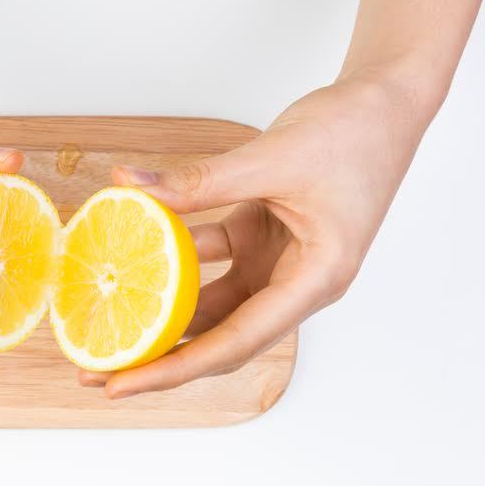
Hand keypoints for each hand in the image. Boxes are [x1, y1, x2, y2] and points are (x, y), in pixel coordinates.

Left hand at [79, 77, 428, 396]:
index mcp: (316, 280)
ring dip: (162, 308)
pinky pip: (214, 258)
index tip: (122, 383)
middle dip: (159, 354)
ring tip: (107, 319)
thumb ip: (198, 181)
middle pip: (219, 336)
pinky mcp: (265, 237)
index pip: (235, 341)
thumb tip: (129, 187)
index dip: (174, 367)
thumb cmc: (354, 133)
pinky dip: (177, 254)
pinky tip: (136, 249)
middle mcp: (298, 282)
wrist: (385, 102)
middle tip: (99, 369)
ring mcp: (280, 261)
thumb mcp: (270, 158)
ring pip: (213, 302)